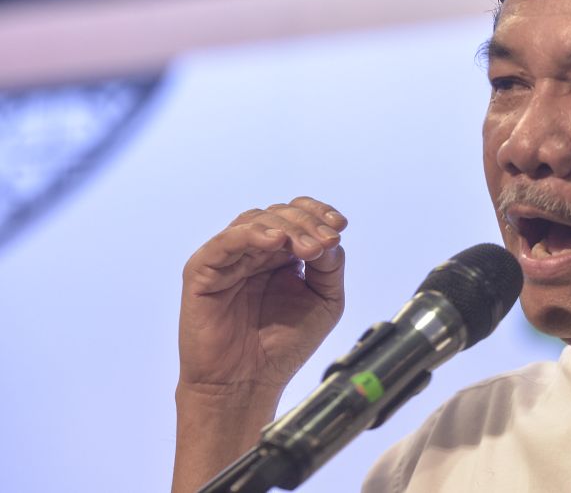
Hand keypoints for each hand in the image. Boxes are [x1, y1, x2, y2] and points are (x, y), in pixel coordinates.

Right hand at [178, 196, 347, 398]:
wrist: (246, 384)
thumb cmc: (282, 346)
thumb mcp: (324, 300)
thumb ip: (330, 266)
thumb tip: (330, 236)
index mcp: (281, 255)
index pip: (299, 216)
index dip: (318, 213)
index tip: (340, 225)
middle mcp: (254, 251)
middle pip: (280, 214)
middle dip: (307, 223)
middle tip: (327, 241)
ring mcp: (228, 258)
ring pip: (255, 221)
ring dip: (287, 228)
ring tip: (308, 248)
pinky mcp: (202, 271)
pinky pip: (225, 242)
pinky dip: (251, 234)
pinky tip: (275, 240)